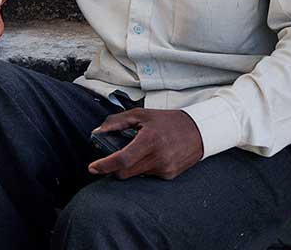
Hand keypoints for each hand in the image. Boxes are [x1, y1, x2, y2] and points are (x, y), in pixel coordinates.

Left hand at [88, 108, 203, 180]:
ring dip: (129, 165)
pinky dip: (142, 167)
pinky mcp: (169, 176)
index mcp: (149, 140)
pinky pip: (147, 175)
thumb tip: (97, 132)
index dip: (105, 165)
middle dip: (114, 166)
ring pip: (135, 174)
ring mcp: (164, 169)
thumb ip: (117, 122)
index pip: (122, 159)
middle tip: (111, 156)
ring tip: (137, 150)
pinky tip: (151, 155)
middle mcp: (158, 158)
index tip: (93, 167)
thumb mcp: (141, 114)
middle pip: (125, 172)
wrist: (197, 130)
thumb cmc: (166, 120)